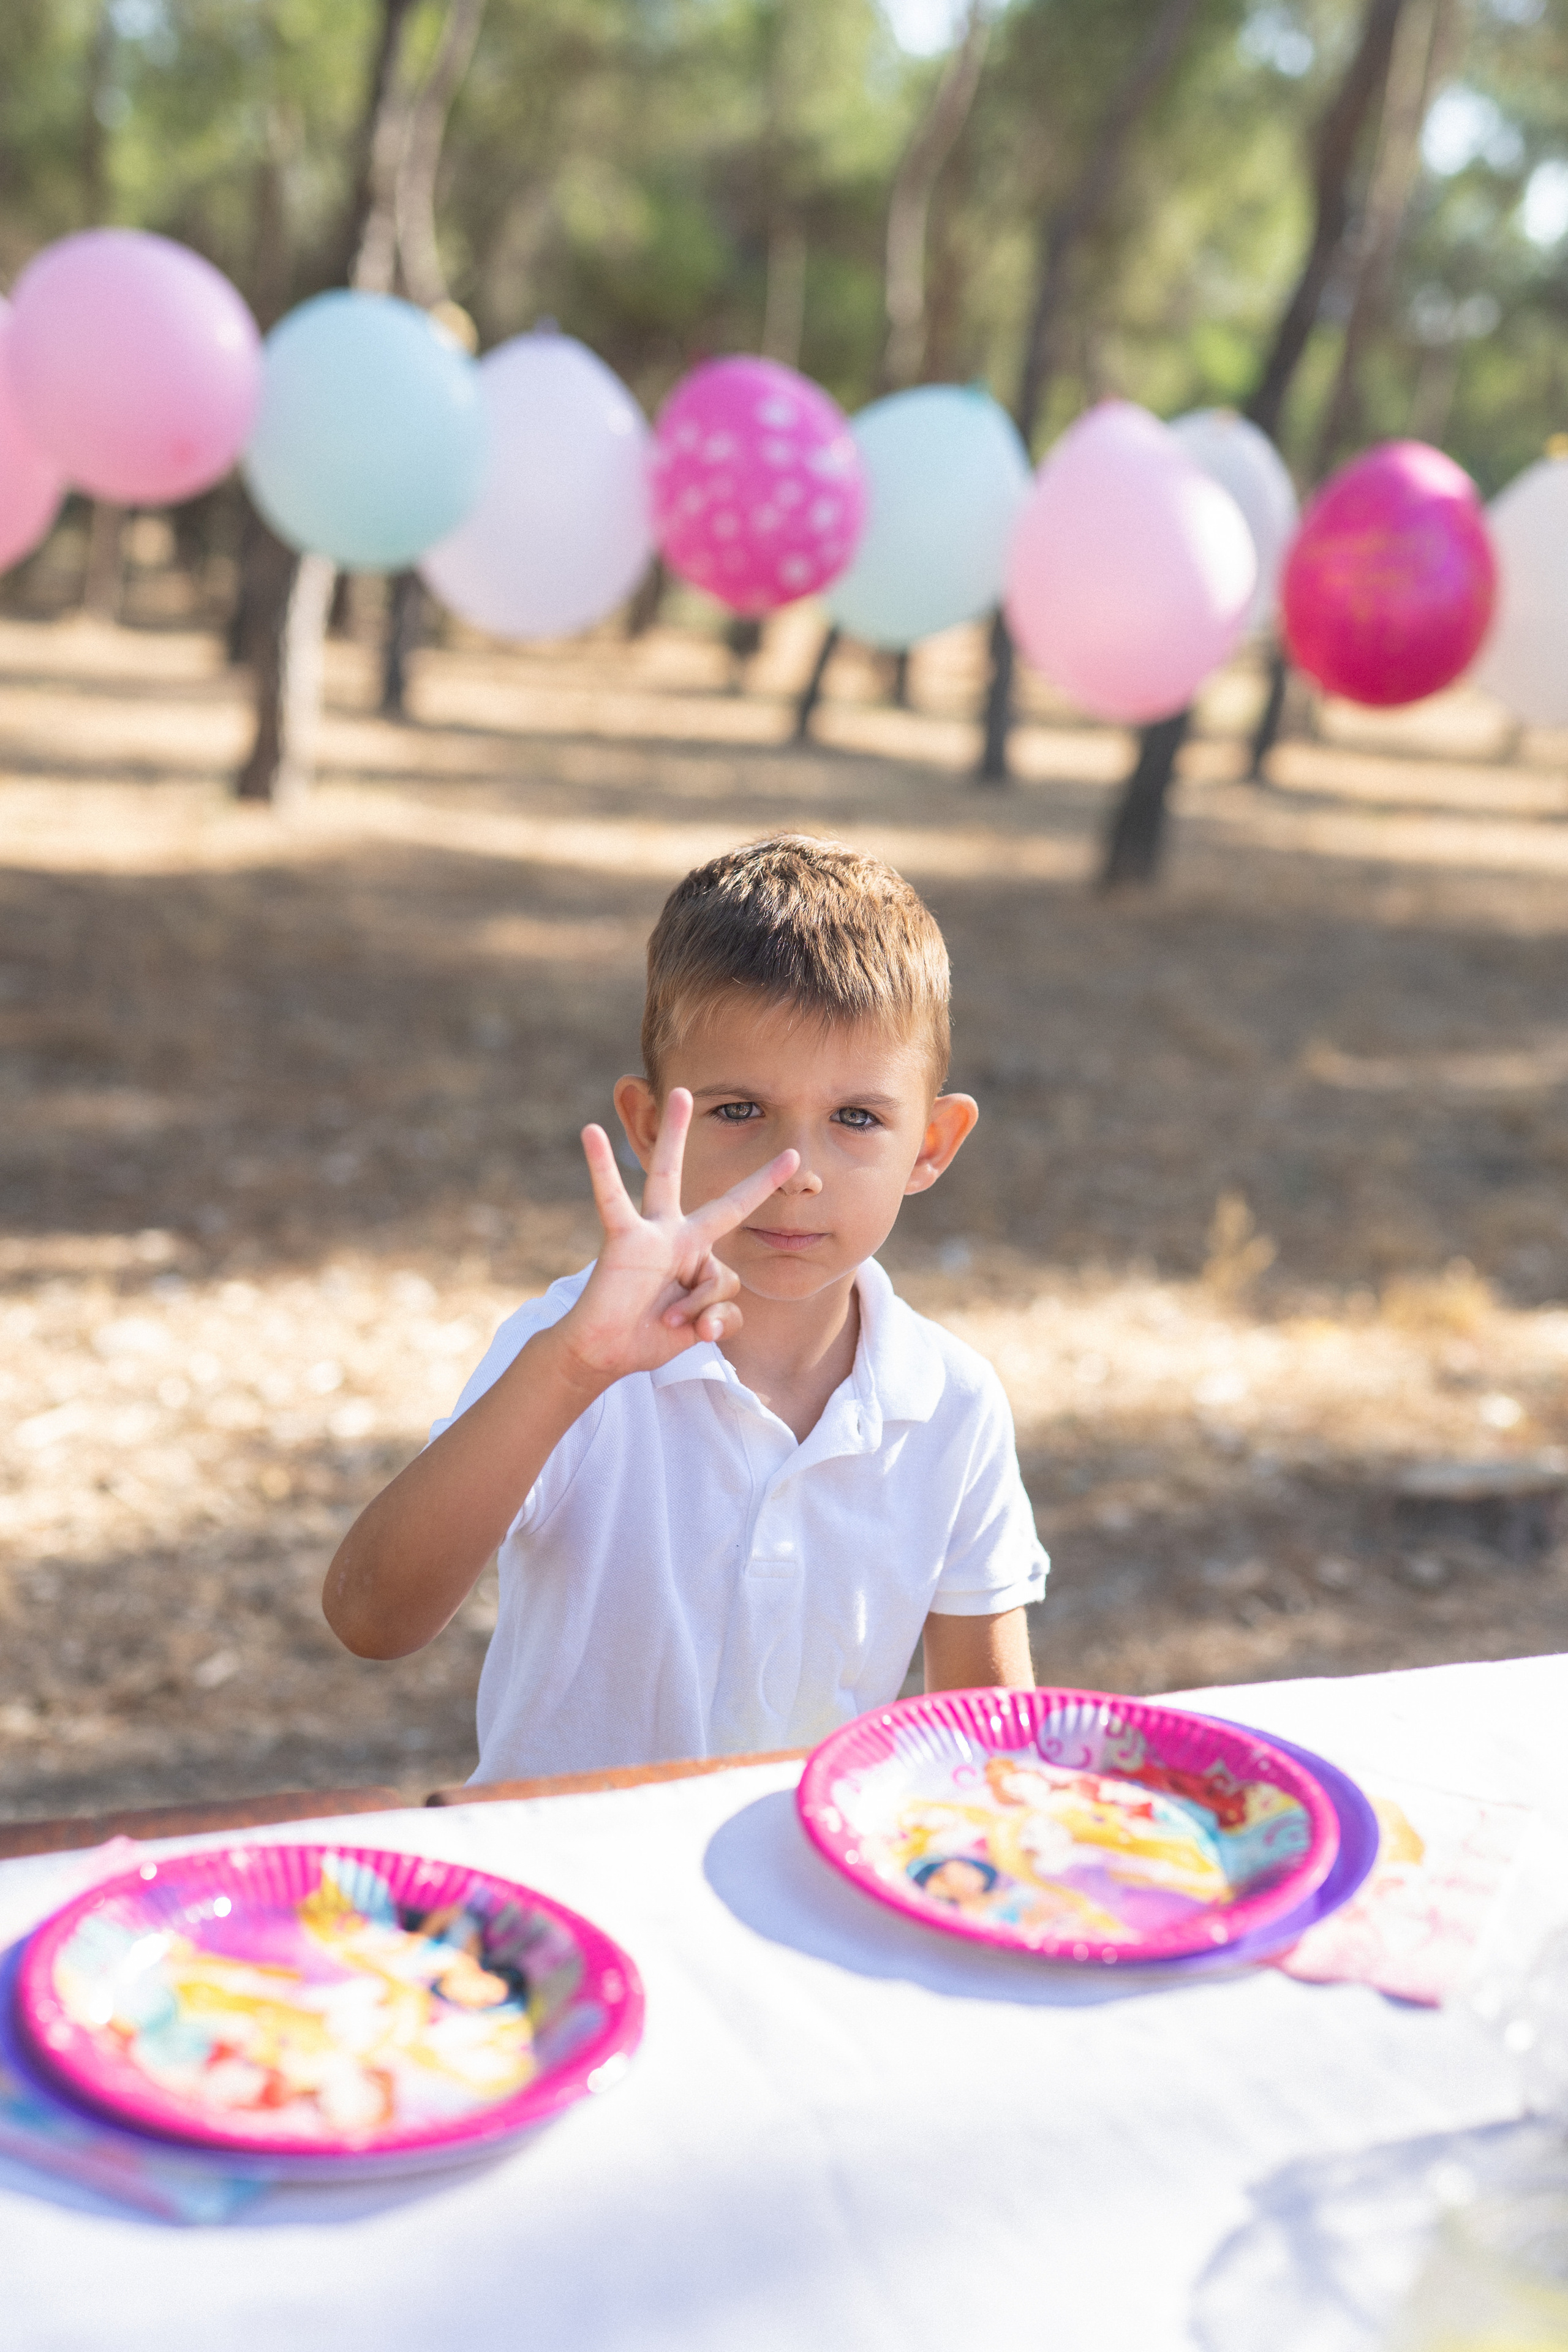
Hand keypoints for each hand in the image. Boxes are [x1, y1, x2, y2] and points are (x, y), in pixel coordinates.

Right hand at [563, 1088, 797, 1381]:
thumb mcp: (703, 1325)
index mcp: (699, 1253)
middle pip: (722, 1200)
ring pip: (665, 1179)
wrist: (607, 1352)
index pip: (736, 1230)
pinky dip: (601, 1168)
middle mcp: (679, 1237)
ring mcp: (652, 1235)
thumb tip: (709, 1319)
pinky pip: (612, 1199)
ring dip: (673, 1137)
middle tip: (788, 1149)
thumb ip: (722, 1315)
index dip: (764, 1199)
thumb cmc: (651, 1334)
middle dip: (754, 1177)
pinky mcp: (623, 1240)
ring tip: (679, 1093)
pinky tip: (591, 1132)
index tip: (794, 1162)